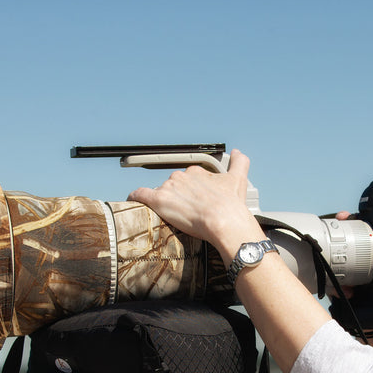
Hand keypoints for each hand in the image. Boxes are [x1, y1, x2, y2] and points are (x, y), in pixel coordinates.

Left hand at [127, 149, 259, 248]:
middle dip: (178, 199)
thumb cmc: (231, 204)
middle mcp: (181, 177)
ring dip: (163, 203)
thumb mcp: (238, 179)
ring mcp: (169, 188)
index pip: (187, 180)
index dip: (190, 192)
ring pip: (160, 193)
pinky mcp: (159, 200)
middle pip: (173, 187)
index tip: (194, 202)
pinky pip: (141, 195)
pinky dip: (135, 197)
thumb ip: (239, 163)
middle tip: (187, 214)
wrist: (225, 220)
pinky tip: (132, 201)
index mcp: (196, 172)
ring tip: (172, 218)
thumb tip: (237, 152)